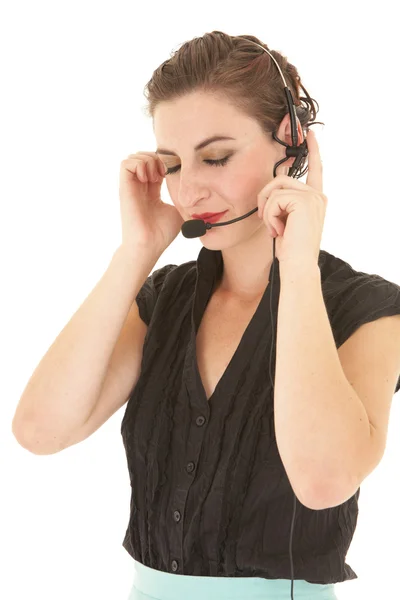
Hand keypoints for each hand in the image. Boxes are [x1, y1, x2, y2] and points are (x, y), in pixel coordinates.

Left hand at [257, 129, 326, 264]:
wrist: (298, 264)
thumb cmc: (291, 249)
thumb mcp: (286, 220)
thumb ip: (284, 200)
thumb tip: (279, 176)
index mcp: (315, 199)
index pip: (315, 169)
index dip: (313, 150)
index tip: (309, 133)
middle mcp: (317, 195)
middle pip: (281, 179)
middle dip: (266, 198)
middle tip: (266, 219)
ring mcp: (312, 197)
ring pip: (276, 188)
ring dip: (268, 209)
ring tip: (274, 227)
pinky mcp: (304, 201)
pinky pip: (275, 198)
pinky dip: (270, 215)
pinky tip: (278, 230)